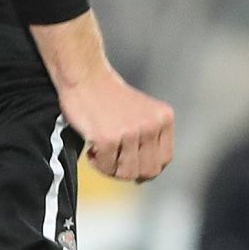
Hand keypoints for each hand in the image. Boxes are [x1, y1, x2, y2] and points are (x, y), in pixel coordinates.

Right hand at [57, 67, 173, 181]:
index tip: (130, 163)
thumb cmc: (107, 94)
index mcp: (163, 118)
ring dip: (110, 168)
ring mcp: (130, 133)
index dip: (146, 166)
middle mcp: (151, 126)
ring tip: (101, 152)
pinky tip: (91, 147)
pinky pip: (106, 166)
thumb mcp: (141, 111)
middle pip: (148, 171)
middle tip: (113, 160)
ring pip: (126, 173)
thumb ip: (149, 136)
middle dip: (128, 171)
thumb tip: (144, 174)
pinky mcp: (108, 138)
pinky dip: (96, 162)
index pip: (163, 160)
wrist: (84, 75)